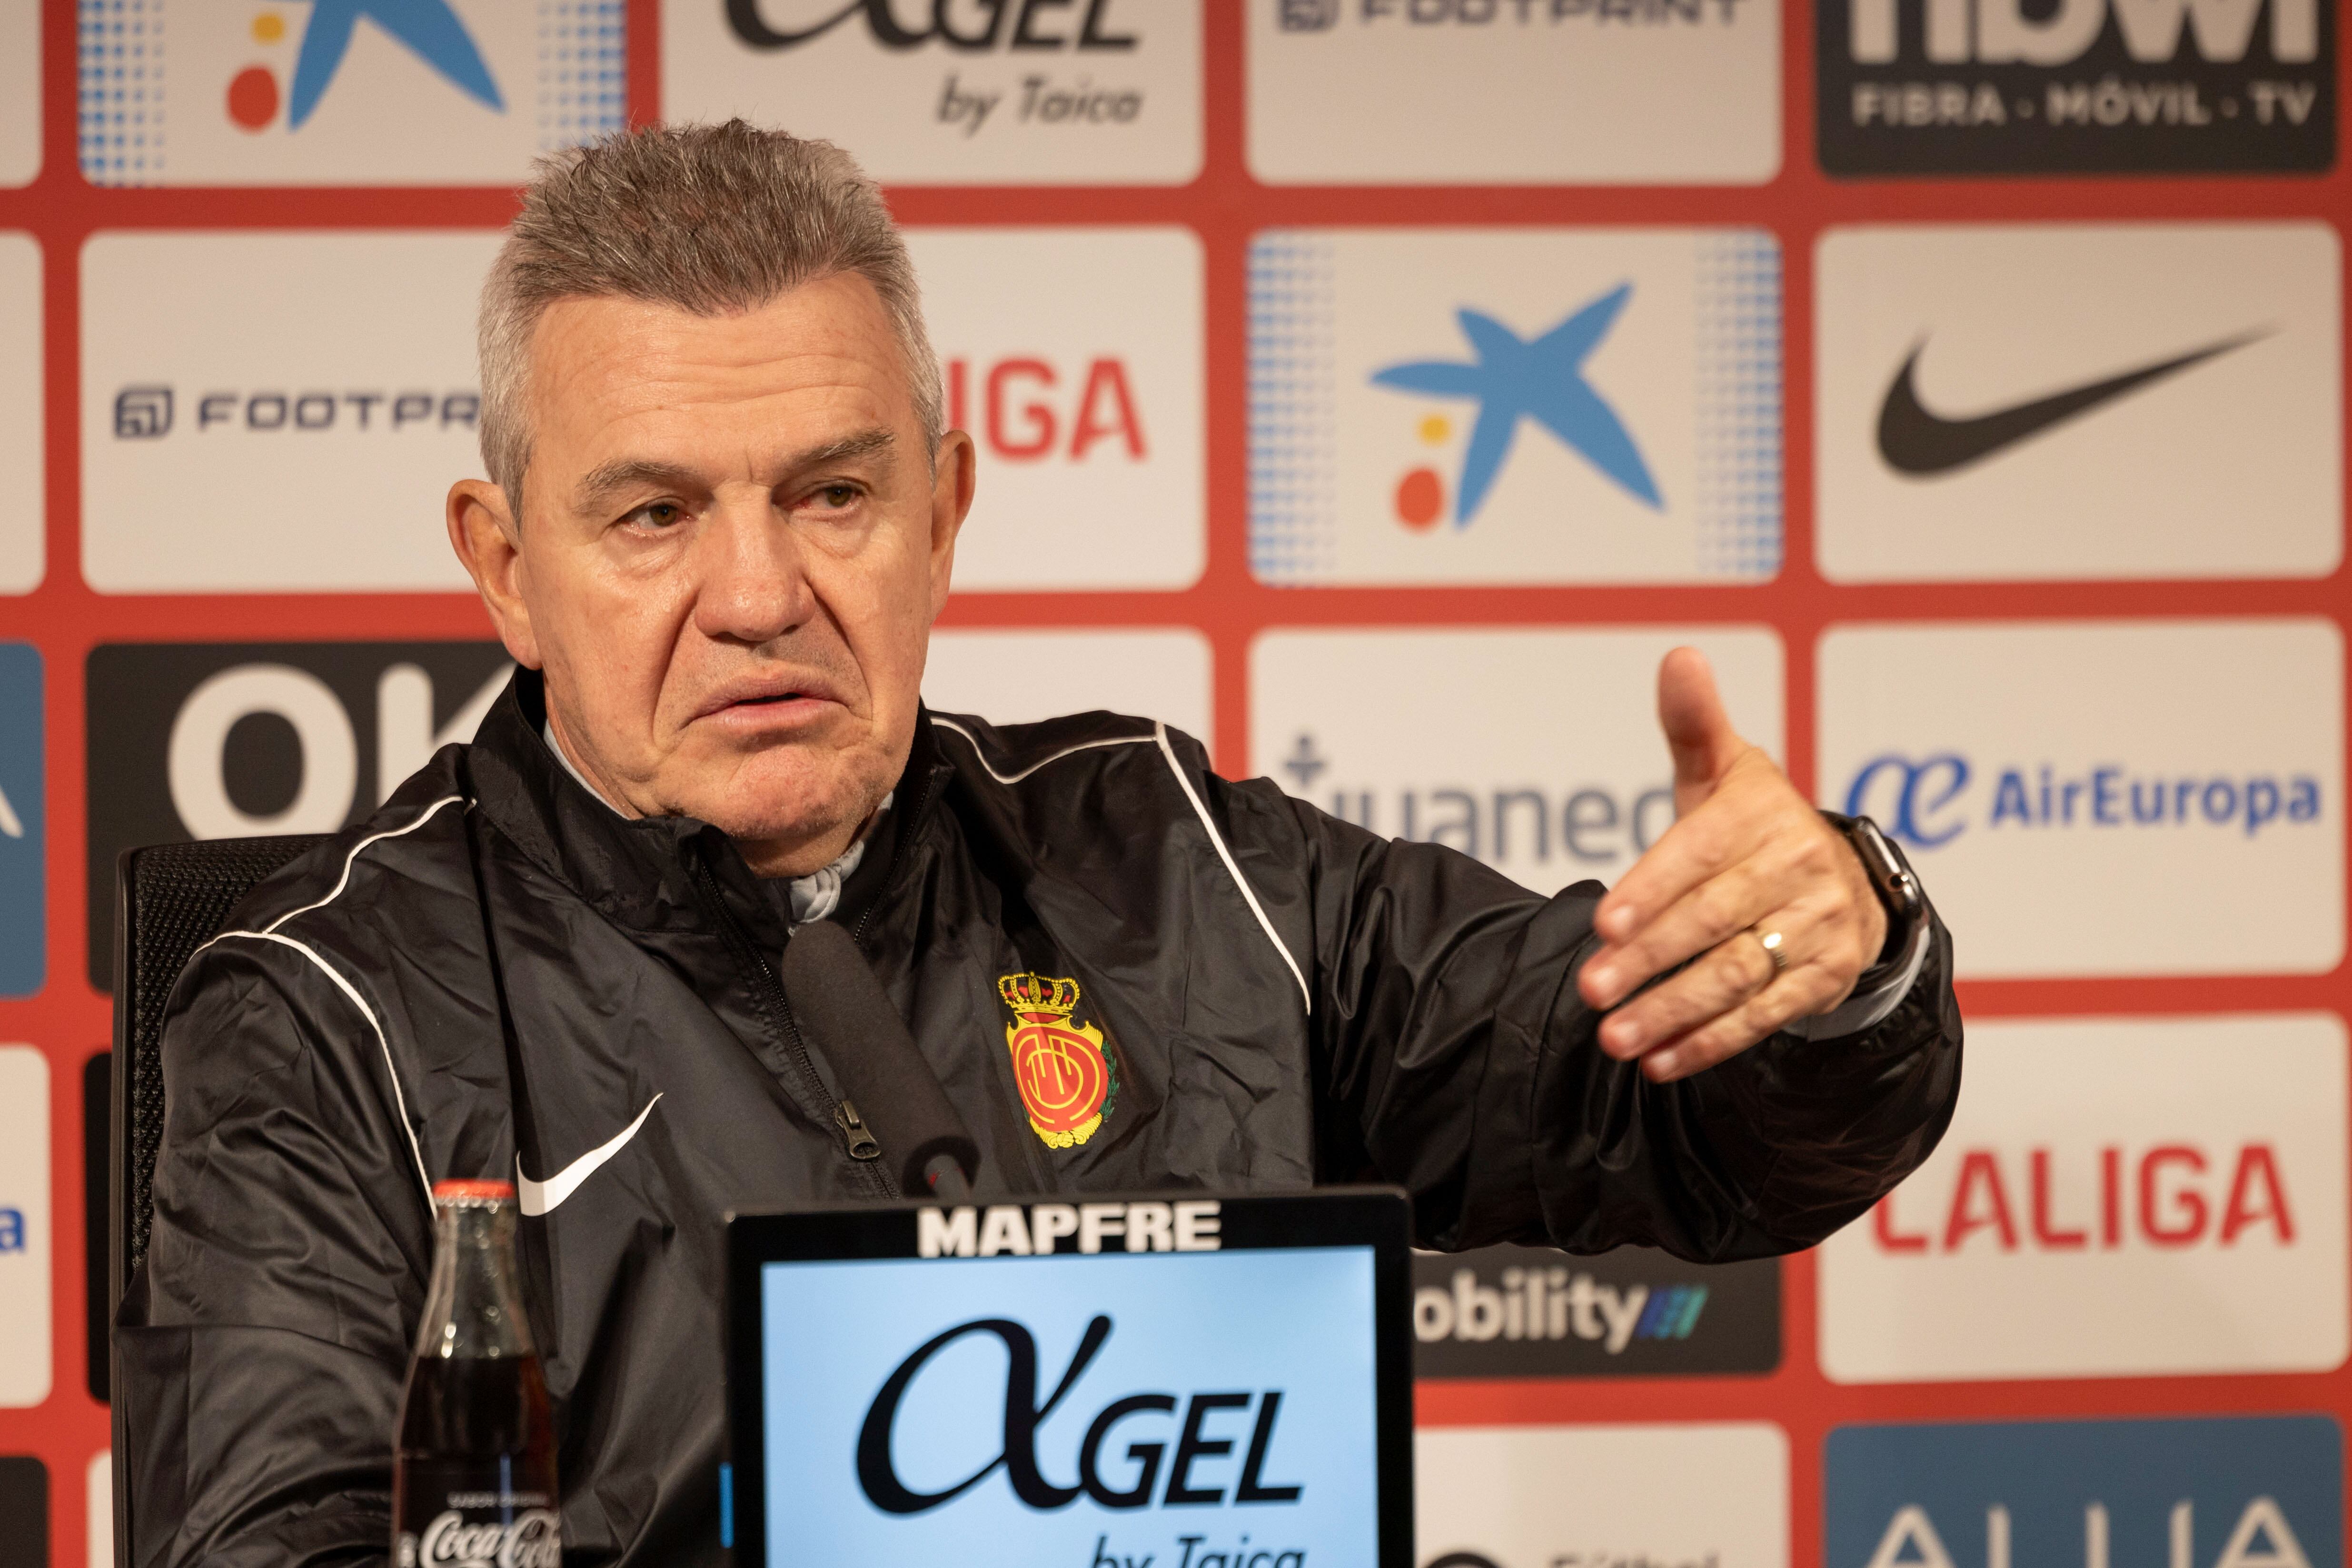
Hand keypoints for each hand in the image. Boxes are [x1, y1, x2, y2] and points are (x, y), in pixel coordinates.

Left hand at [1577, 648, 1886, 1083]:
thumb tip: (1679, 657)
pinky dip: (1712, 1040)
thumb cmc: (1756, 823)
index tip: (1602, 922)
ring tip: (1615, 1037)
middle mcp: (1799, 869)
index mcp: (1764, 816)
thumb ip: (1693, 723)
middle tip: (1591, 990)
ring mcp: (1818, 926)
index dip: (1652, 890)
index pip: (1700, 855)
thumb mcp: (1724, 770)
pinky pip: (1766, 1014)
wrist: (1846, 877)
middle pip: (1714, 920)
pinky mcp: (1826, 976)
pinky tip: (1662, 1060)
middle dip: (1649, 958)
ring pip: (1737, 974)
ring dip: (1674, 1010)